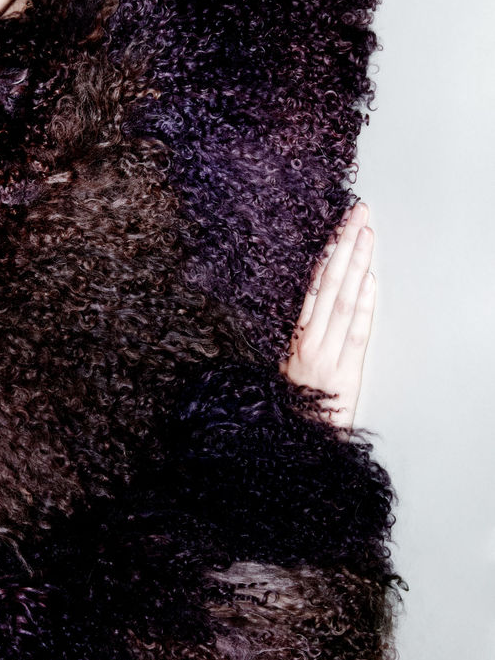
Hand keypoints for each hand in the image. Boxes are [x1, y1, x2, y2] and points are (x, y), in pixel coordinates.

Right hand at [281, 202, 375, 429]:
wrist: (298, 445)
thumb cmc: (295, 409)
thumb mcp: (289, 370)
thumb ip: (303, 339)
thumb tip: (319, 305)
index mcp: (296, 338)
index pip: (314, 286)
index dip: (327, 254)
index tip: (338, 226)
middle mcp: (309, 342)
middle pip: (329, 283)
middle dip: (344, 245)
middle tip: (357, 213)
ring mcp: (325, 356)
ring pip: (341, 301)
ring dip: (355, 264)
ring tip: (366, 234)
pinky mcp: (343, 374)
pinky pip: (353, 334)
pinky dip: (362, 305)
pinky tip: (369, 280)